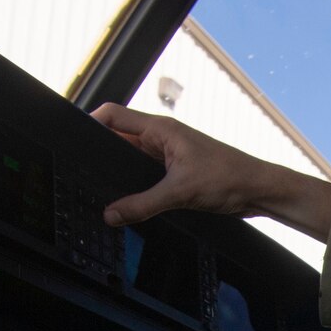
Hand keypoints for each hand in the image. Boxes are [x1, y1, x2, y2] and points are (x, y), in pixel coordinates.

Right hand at [90, 104, 330, 240]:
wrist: (260, 190)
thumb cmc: (229, 177)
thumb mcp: (180, 192)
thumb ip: (142, 204)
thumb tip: (110, 214)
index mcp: (159, 129)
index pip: (112, 116)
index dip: (89, 123)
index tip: (71, 140)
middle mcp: (161, 139)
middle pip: (119, 140)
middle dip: (102, 155)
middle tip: (83, 172)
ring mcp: (168, 156)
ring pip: (133, 161)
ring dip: (120, 173)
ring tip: (102, 188)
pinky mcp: (177, 173)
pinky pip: (147, 177)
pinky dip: (137, 187)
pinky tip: (130, 201)